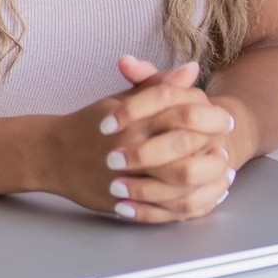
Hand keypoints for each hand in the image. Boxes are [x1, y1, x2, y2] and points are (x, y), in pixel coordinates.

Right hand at [40, 56, 235, 224]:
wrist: (52, 154)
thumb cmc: (91, 124)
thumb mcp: (123, 98)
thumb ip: (158, 84)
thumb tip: (193, 69)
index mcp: (135, 117)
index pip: (184, 112)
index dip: (210, 117)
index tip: (225, 120)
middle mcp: (132, 145)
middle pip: (185, 147)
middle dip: (211, 149)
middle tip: (225, 150)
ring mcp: (126, 176)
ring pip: (178, 181)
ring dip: (206, 179)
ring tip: (221, 175)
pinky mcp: (122, 201)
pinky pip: (163, 208)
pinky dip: (186, 204)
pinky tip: (202, 197)